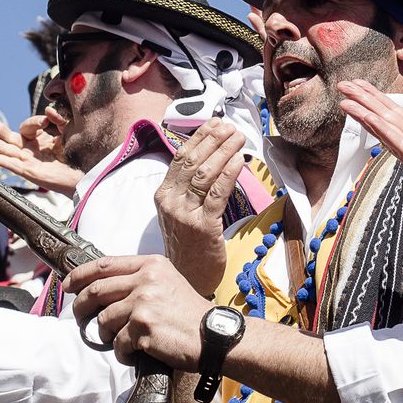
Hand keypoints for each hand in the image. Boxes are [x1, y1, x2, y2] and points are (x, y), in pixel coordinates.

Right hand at [0, 113, 81, 193]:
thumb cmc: (77, 155)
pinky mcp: (28, 171)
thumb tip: (48, 111)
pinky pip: (9, 164)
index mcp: (39, 139)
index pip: (27, 125)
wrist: (84, 174)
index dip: (35, 121)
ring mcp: (28, 160)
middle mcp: (30, 149)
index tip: (47, 121)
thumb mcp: (68, 131)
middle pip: (8, 136)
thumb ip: (58, 119)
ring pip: (4, 149)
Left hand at [62, 255, 209, 370]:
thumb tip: (105, 290)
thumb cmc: (191, 314)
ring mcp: (143, 303)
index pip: (105, 264)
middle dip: (80, 306)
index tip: (68, 284)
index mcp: (151, 265)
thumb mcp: (169, 283)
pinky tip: (134, 353)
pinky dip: (122, 353)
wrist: (214, 336)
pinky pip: (118, 343)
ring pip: (104, 320)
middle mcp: (146, 280)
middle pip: (96, 290)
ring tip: (119, 340)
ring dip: (105, 334)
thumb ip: (141, 280)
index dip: (80, 275)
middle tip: (78, 316)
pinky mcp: (143, 328)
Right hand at [154, 119, 244, 296]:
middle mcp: (170, 202)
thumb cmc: (189, 244)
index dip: (199, 137)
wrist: (187, 279)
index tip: (216, 123)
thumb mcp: (180, 212)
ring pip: (204, 174)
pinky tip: (240, 160)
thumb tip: (210, 156)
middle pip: (193, 161)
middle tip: (231, 127)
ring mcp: (184, 214)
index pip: (181, 157)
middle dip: (214, 140)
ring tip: (239, 138)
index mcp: (163, 195)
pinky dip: (229, 173)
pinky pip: (216, 193)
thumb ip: (189, 188)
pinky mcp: (203, 226)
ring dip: (224, 151)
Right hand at [337, 81, 402, 255]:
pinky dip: (383, 131)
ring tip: (346, 101)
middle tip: (343, 86)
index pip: (397, 117)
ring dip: (365, 116)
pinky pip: (400, 146)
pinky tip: (369, 117)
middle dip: (365, 103)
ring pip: (387, 132)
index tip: (360, 85)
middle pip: (386, 121)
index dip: (378, 100)